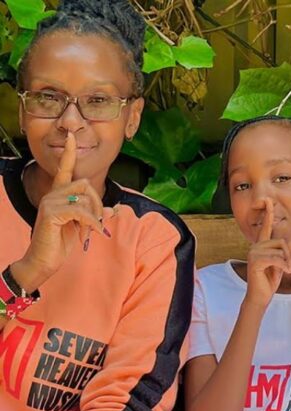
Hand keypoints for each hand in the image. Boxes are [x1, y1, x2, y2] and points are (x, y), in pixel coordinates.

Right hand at [11, 132, 109, 291]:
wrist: (43, 261)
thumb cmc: (60, 242)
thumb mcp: (82, 226)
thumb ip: (95, 214)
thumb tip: (114, 208)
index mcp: (59, 194)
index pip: (65, 168)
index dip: (69, 153)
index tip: (72, 136)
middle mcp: (52, 194)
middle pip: (86, 184)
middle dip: (97, 203)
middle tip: (96, 224)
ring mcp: (50, 202)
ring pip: (85, 198)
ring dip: (94, 217)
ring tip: (88, 232)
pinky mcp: (51, 213)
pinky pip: (82, 211)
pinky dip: (92, 223)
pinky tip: (92, 234)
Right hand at [244, 198, 290, 307]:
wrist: (260, 296)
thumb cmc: (269, 280)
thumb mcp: (283, 264)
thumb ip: (289, 251)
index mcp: (262, 245)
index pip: (265, 226)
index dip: (268, 213)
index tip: (268, 200)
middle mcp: (256, 246)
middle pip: (281, 241)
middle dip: (290, 254)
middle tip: (290, 267)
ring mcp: (254, 253)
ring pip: (280, 249)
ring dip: (287, 262)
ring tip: (287, 271)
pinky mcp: (255, 261)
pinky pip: (277, 258)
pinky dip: (284, 265)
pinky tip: (286, 272)